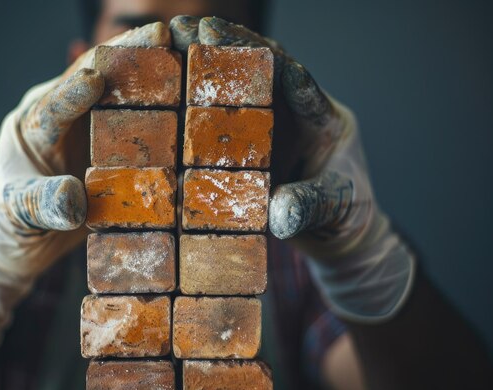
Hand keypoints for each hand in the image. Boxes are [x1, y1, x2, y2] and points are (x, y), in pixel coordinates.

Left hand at [0, 23, 172, 350]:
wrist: (20, 241)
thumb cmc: (7, 224)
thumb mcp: (14, 214)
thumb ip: (40, 204)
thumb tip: (73, 200)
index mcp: (36, 122)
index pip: (57, 100)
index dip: (77, 89)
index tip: (97, 79)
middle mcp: (67, 115)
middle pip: (99, 76)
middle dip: (130, 54)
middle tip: (165, 36)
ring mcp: (94, 129)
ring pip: (127, 92)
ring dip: (157, 71)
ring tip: (192, 53)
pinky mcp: (115, 147)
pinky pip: (144, 123)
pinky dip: (168, 107)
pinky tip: (197, 98)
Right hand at [170, 16, 413, 321]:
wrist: (337, 235)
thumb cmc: (345, 217)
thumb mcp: (333, 210)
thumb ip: (310, 205)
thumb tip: (279, 210)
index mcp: (323, 120)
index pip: (297, 81)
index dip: (265, 59)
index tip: (232, 40)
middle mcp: (295, 113)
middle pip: (262, 69)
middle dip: (226, 44)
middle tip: (186, 27)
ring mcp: (271, 125)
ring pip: (239, 84)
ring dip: (207, 59)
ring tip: (170, 38)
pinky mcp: (251, 143)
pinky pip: (223, 114)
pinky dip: (198, 95)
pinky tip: (169, 80)